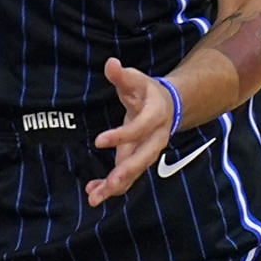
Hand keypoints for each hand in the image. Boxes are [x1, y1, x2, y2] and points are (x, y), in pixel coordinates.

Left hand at [85, 57, 175, 206]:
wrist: (167, 106)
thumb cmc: (146, 91)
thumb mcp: (135, 79)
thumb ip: (121, 75)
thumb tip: (110, 64)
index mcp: (156, 116)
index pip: (139, 129)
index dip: (120, 136)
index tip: (98, 141)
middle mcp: (156, 139)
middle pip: (142, 159)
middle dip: (125, 172)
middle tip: (109, 184)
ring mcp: (148, 152)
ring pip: (134, 173)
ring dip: (115, 186)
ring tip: (94, 197)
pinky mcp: (137, 160)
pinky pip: (127, 176)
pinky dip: (111, 186)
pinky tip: (93, 191)